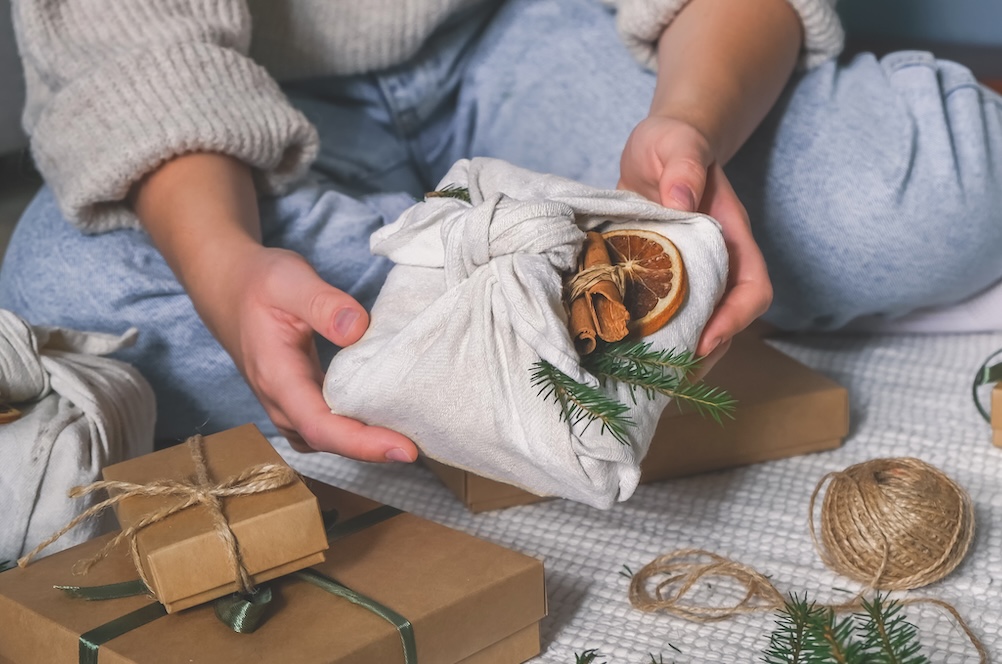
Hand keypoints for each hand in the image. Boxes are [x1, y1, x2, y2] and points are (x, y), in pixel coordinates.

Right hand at [132, 153, 416, 461]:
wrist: (229, 286)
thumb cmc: (259, 282)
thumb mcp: (290, 280)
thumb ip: (323, 303)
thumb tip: (358, 329)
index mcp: (276, 377)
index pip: (320, 426)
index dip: (362, 444)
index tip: (404, 449)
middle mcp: (281, 401)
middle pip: (329, 442)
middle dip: (373, 450)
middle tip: (422, 446)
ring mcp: (289, 404)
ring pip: (329, 439)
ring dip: (365, 443)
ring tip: (410, 435)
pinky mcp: (300, 399)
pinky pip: (329, 426)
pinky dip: (356, 429)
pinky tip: (385, 417)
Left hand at [618, 116, 772, 359]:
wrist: (660, 146)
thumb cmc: (675, 142)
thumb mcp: (678, 144)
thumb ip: (683, 166)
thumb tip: (681, 199)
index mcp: (730, 237)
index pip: (752, 288)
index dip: (735, 319)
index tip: (707, 340)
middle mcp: (715, 262)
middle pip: (726, 321)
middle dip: (704, 354)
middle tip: (669, 379)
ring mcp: (688, 274)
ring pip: (694, 324)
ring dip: (676, 353)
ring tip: (645, 379)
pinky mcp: (660, 278)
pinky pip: (662, 314)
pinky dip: (648, 336)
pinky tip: (620, 351)